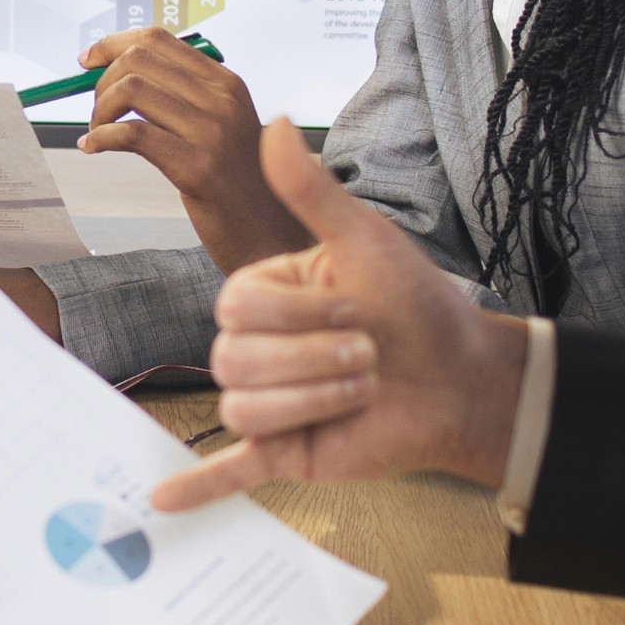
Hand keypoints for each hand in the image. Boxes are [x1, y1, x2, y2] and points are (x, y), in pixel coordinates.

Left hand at [72, 32, 305, 270]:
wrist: (270, 232)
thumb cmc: (237, 184)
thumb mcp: (221, 127)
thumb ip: (182, 98)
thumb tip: (120, 74)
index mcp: (226, 83)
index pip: (159, 39)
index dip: (113, 44)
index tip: (88, 59)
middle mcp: (221, 100)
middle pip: (139, 60)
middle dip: (103, 80)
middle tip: (96, 110)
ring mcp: (211, 131)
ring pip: (131, 89)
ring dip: (100, 110)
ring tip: (97, 132)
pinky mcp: (196, 166)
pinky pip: (132, 133)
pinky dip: (101, 136)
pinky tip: (94, 148)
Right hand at [150, 120, 530, 514]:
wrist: (465, 378)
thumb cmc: (419, 307)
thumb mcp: (365, 242)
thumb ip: (311, 191)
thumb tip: (274, 122)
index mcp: (267, 297)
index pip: (235, 305)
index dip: (295, 312)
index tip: (354, 308)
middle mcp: (259, 349)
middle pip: (235, 359)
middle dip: (314, 358)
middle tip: (368, 356)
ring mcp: (269, 405)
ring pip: (244, 407)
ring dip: (314, 399)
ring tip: (361, 391)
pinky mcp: (286, 453)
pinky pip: (229, 472)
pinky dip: (194, 488)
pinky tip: (159, 502)